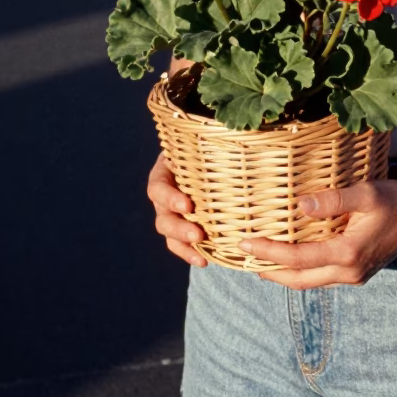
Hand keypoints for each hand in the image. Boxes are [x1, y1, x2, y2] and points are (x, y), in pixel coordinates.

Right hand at [147, 152, 207, 267]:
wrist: (208, 159)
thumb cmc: (207, 146)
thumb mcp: (204, 143)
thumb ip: (215, 146)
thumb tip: (238, 136)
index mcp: (165, 172)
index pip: (158, 187)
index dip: (169, 198)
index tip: (187, 205)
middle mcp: (164, 195)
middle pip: (162, 216)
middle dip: (179, 227)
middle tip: (198, 234)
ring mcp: (171, 213)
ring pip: (168, 233)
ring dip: (184, 244)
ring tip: (201, 252)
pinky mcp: (180, 227)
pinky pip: (180, 244)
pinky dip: (190, 253)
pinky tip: (203, 261)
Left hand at [240, 179, 396, 289]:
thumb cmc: (395, 200)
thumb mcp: (366, 193)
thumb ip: (333, 200)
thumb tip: (299, 205)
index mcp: (347, 253)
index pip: (298, 258)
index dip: (269, 252)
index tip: (245, 243)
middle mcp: (348, 272)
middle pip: (298, 280)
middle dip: (269, 270)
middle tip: (244, 258)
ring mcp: (354, 276)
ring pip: (309, 282)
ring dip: (283, 274)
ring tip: (260, 262)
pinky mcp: (357, 273)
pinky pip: (321, 277)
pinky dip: (301, 271)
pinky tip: (291, 260)